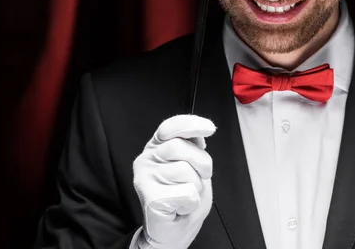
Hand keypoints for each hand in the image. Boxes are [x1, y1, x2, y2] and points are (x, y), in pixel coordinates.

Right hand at [133, 114, 216, 248]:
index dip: (191, 124)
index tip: (210, 128)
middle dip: (201, 162)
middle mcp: (147, 158)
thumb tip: (199, 133)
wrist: (172, 231)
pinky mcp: (149, 197)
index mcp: (158, 146)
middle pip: (180, 147)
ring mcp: (145, 178)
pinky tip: (181, 206)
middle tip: (200, 177)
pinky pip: (185, 193)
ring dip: (196, 186)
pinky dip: (192, 202)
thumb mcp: (193, 165)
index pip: (171, 127)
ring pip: (184, 171)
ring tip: (186, 194)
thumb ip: (192, 147)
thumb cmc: (183, 197)